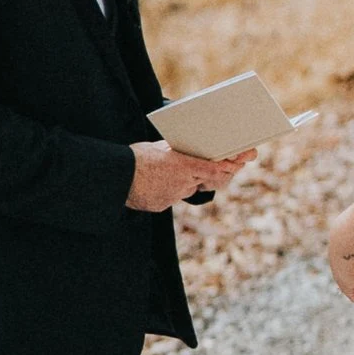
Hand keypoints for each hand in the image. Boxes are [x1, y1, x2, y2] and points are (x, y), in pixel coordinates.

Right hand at [127, 139, 251, 212]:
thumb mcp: (159, 148)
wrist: (116, 178)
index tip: (236, 165)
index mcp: (183, 166)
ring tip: (165, 173)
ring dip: (182, 183)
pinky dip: (166, 191)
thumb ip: (176, 152)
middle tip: (203, 169)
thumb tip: (185, 151)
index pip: (214, 169)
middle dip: (204, 175)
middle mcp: (182, 183)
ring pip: (185, 190)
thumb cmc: (136, 158)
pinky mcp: (162, 206)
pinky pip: (169, 198)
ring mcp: (172, 196)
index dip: (227, 167)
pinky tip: (154, 184)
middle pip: (201, 180)